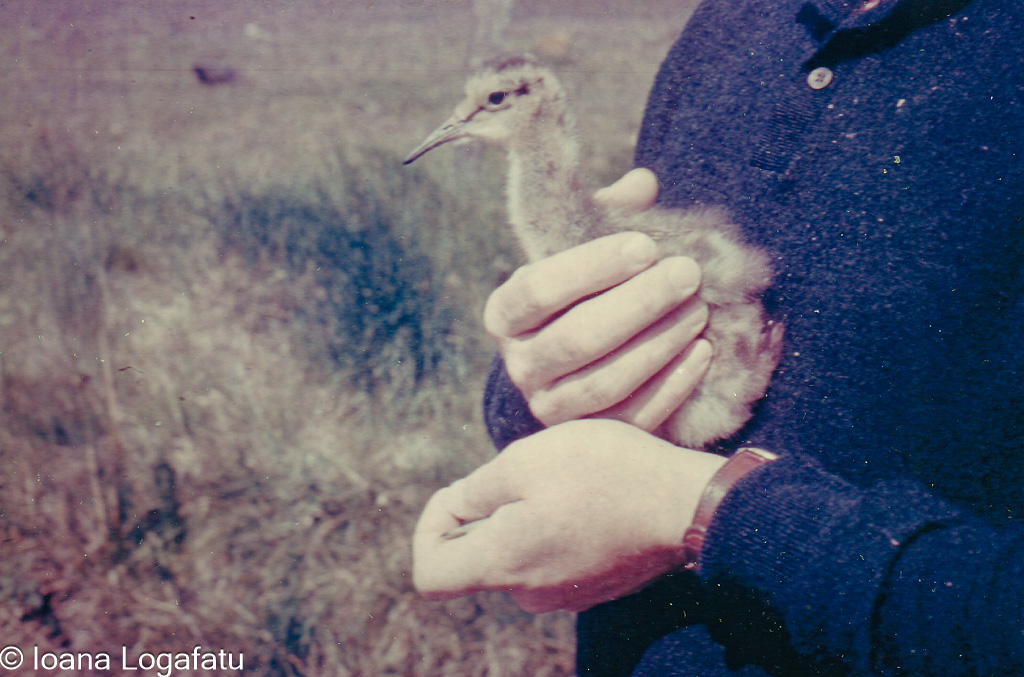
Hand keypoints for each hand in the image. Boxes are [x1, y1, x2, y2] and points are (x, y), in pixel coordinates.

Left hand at [413, 419, 725, 612]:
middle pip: (476, 557)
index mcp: (502, 564)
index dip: (429, 526)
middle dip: (485, 510)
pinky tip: (588, 495)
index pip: (430, 574)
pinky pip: (553, 555)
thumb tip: (457, 508)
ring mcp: (566, 594)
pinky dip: (555, 525)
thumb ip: (475, 490)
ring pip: (518, 550)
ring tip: (563, 477)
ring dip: (524, 513)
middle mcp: (529, 592)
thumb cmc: (604, 473)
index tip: (460, 492)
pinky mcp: (595, 585)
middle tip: (522, 467)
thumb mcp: (524, 459)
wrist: (687, 503)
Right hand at [484, 168, 711, 432]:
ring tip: (700, 311)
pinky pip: (631, 417)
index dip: (591, 268)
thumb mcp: (590, 252)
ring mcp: (550, 406)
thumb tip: (641, 184)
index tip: (646, 244)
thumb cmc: (591, 292)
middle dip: (638, 304)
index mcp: (508, 312)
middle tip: (688, 273)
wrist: (587, 363)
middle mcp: (519, 363)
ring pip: (603, 383)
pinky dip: (670, 386)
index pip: (539, 289)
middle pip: (575, 339)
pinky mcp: (588, 436)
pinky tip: (703, 352)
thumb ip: (607, 216)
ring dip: (657, 344)